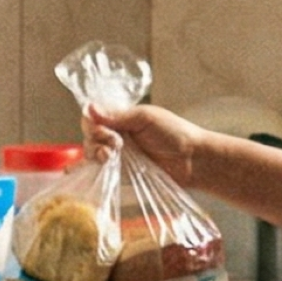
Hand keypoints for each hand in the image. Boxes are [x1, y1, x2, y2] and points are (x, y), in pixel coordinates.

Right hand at [83, 104, 204, 187]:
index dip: (93, 124)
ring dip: (96, 154)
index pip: (93, 117)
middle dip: (96, 140)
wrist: (192, 160)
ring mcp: (118, 156)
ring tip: (111, 158)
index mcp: (121, 118)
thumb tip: (90, 107)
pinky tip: (96, 168)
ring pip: (91, 152)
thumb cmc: (174, 134)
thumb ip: (117, 115)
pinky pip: (100, 171)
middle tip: (115, 146)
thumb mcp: (145, 118)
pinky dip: (94, 169)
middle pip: (90, 135)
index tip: (107, 131)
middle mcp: (116, 135)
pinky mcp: (121, 173)